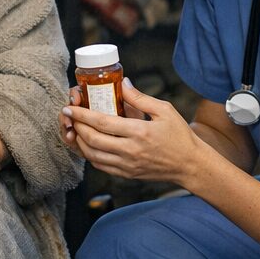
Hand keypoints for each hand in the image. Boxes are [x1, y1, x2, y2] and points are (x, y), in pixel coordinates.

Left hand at [61, 79, 202, 185]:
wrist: (190, 165)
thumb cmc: (179, 136)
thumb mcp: (164, 110)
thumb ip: (140, 98)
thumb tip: (123, 83)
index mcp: (139, 132)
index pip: (102, 123)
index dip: (81, 115)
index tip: (69, 107)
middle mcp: (130, 151)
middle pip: (92, 140)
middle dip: (76, 127)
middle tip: (69, 116)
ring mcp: (127, 165)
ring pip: (93, 156)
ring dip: (80, 142)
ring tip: (76, 130)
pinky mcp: (127, 174)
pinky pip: (101, 166)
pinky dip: (90, 156)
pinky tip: (89, 145)